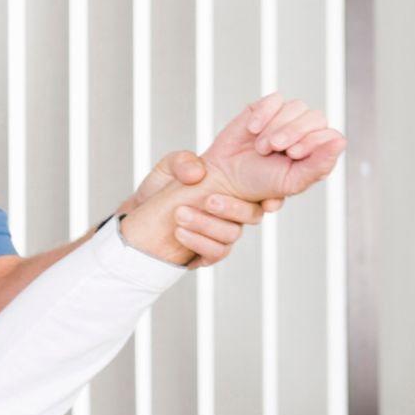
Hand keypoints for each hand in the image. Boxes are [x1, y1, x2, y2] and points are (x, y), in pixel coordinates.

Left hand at [118, 151, 275, 267]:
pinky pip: (215, 252)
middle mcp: (233, 212)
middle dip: (233, 209)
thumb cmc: (162, 186)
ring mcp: (221, 233)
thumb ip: (183, 162)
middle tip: (208, 201)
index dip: (272, 197)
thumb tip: (198, 172)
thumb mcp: (169, 166)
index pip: (266, 192)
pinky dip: (198, 242)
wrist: (141, 211)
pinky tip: (179, 233)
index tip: (267, 202)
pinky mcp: (207, 251)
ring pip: (232, 235)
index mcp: (233, 187)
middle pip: (253, 215)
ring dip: (207, 225)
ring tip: (180, 214)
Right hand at [198, 93, 346, 202]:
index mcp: (316, 152)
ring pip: (296, 106)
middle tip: (274, 148)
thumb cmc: (258, 183)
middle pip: (316, 117)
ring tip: (261, 146)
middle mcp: (305, 132)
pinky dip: (264, 114)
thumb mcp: (292, 181)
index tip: (292, 155)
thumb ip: (319, 165)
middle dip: (293, 132)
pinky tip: (253, 129)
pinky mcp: (266, 108)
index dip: (313, 141)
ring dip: (276, 126)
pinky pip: (275, 100)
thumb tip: (341, 142)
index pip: (330, 135)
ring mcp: (285, 118)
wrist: (224, 177)